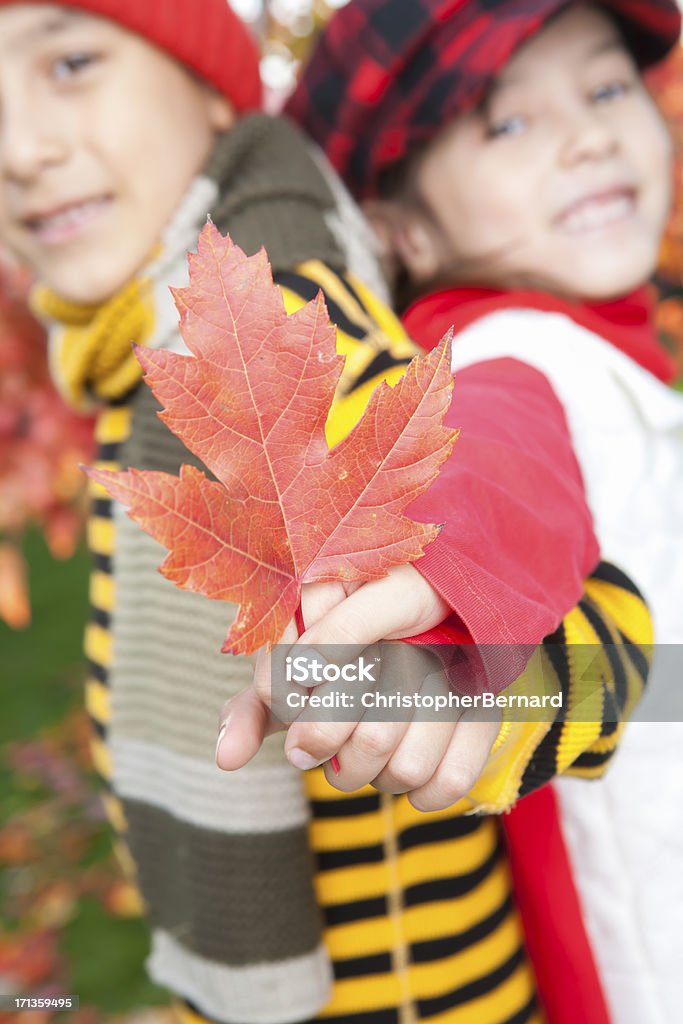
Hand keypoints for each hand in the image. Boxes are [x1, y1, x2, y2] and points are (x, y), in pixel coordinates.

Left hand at [215, 566, 499, 810]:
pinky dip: (423, 796)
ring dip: (373, 781)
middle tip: (318, 756)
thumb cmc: (336, 669)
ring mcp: (458, 674)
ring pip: (406, 765)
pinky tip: (408, 783)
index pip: (322, 681)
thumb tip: (226, 759)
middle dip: (332, 756)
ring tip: (361, 767)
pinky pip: (452, 780)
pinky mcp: (489, 708)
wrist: (419, 639)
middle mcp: (415, 638)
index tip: (295, 742)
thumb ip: (255, 709)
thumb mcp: (293, 682)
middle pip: (369, 736)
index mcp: (361, 613)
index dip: (305, 725)